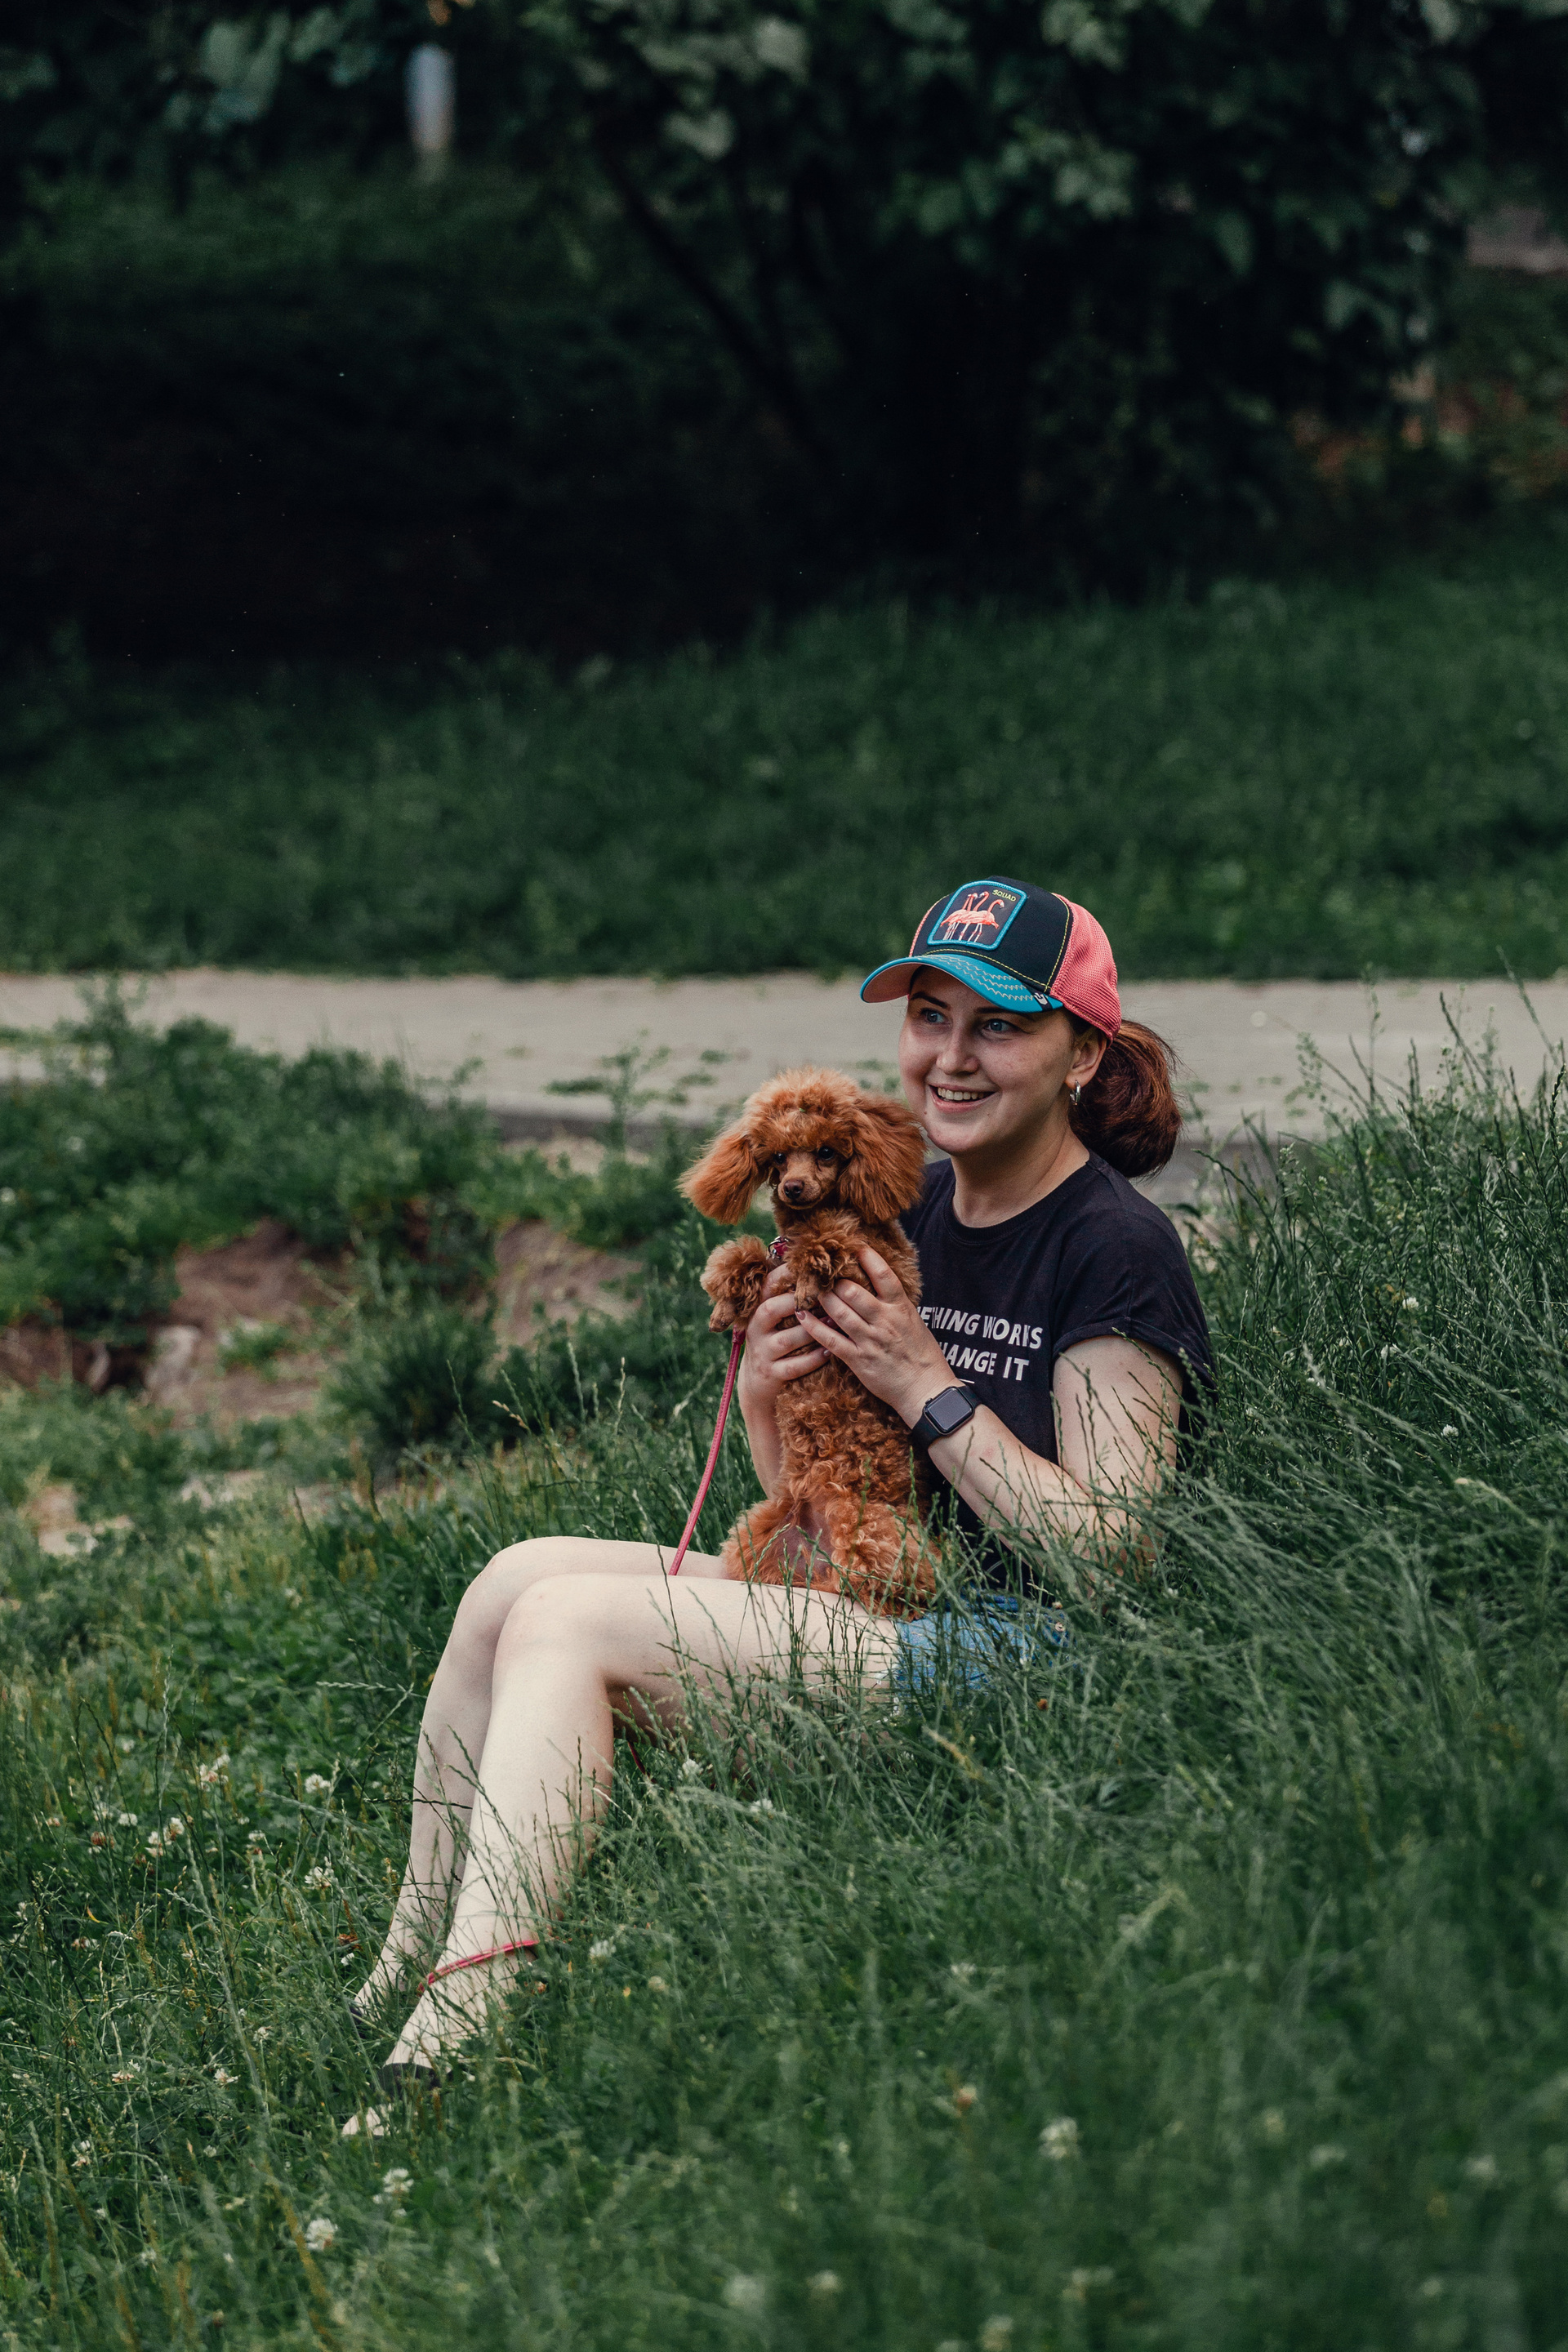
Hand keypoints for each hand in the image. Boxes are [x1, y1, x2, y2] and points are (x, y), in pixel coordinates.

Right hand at [736, 1276, 826, 1417]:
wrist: (757, 1385)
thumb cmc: (775, 1343)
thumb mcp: (774, 1321)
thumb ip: (788, 1300)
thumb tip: (817, 1273)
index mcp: (757, 1310)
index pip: (767, 1286)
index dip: (784, 1274)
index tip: (804, 1264)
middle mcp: (755, 1329)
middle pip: (770, 1309)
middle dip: (795, 1301)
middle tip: (823, 1294)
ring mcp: (762, 1353)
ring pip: (786, 1339)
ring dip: (811, 1331)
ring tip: (835, 1322)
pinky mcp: (770, 1374)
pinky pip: (793, 1366)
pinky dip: (813, 1359)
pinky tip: (829, 1351)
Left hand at [794, 1248, 954, 1426]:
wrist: (924, 1389)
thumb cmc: (922, 1355)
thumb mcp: (914, 1322)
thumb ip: (895, 1304)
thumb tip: (879, 1283)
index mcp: (900, 1309)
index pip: (883, 1275)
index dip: (868, 1258)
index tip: (854, 1246)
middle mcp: (884, 1321)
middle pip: (853, 1291)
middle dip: (834, 1280)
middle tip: (821, 1271)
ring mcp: (870, 1341)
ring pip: (839, 1312)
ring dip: (821, 1298)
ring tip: (808, 1288)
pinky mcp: (858, 1360)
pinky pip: (831, 1340)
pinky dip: (814, 1327)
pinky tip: (802, 1316)